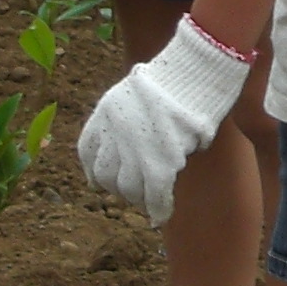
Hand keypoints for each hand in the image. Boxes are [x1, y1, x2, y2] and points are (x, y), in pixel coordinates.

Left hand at [76, 16, 254, 222]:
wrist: (198, 70)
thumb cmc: (182, 75)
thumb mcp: (141, 88)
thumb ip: (132, 114)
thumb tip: (139, 139)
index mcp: (107, 110)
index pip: (88, 150)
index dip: (93, 171)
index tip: (97, 182)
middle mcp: (114, 131)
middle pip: (106, 174)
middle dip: (119, 186)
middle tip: (136, 190)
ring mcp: (135, 148)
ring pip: (128, 188)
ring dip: (139, 197)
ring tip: (151, 198)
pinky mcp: (159, 162)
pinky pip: (154, 194)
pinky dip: (158, 208)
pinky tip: (160, 215)